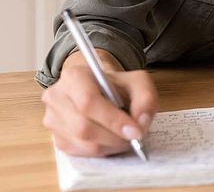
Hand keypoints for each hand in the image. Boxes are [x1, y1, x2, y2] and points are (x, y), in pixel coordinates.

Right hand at [40, 50, 157, 156]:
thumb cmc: (116, 85)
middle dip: (114, 137)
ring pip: (82, 144)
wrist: (99, 89)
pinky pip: (80, 152)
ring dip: (110, 146)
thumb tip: (141, 123)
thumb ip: (145, 98)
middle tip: (134, 138)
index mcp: (74, 77)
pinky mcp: (56, 138)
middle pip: (84, 127)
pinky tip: (110, 140)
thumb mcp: (137, 82)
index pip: (88, 103)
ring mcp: (52, 120)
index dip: (113, 120)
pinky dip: (101, 151)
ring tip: (124, 138)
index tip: (135, 132)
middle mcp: (57, 97)